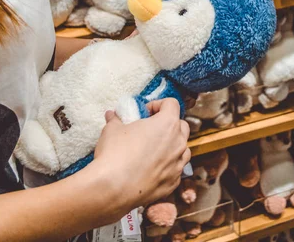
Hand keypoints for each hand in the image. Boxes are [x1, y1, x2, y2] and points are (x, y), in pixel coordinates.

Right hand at [94, 98, 189, 221]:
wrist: (111, 189)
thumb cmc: (114, 153)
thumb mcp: (112, 129)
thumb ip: (116, 119)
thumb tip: (112, 115)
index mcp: (168, 124)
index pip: (171, 104)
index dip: (158, 104)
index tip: (145, 112)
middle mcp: (178, 143)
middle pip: (181, 125)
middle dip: (168, 124)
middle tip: (150, 129)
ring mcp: (178, 165)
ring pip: (182, 148)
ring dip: (171, 145)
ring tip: (152, 149)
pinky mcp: (173, 183)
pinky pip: (175, 169)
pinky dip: (167, 166)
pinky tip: (151, 169)